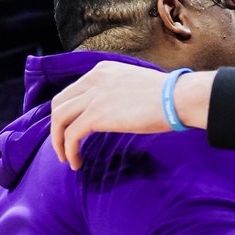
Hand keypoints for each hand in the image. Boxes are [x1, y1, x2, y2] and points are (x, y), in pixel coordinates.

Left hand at [50, 61, 213, 168]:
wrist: (177, 98)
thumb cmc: (167, 97)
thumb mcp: (135, 86)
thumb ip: (118, 93)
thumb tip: (114, 112)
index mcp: (102, 71)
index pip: (72, 91)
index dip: (67, 113)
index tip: (71, 130)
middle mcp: (93, 79)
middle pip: (59, 104)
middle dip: (57, 127)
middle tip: (63, 146)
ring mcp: (93, 96)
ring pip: (59, 119)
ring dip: (58, 142)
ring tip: (66, 158)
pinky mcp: (96, 115)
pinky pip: (71, 135)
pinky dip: (70, 150)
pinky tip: (76, 163)